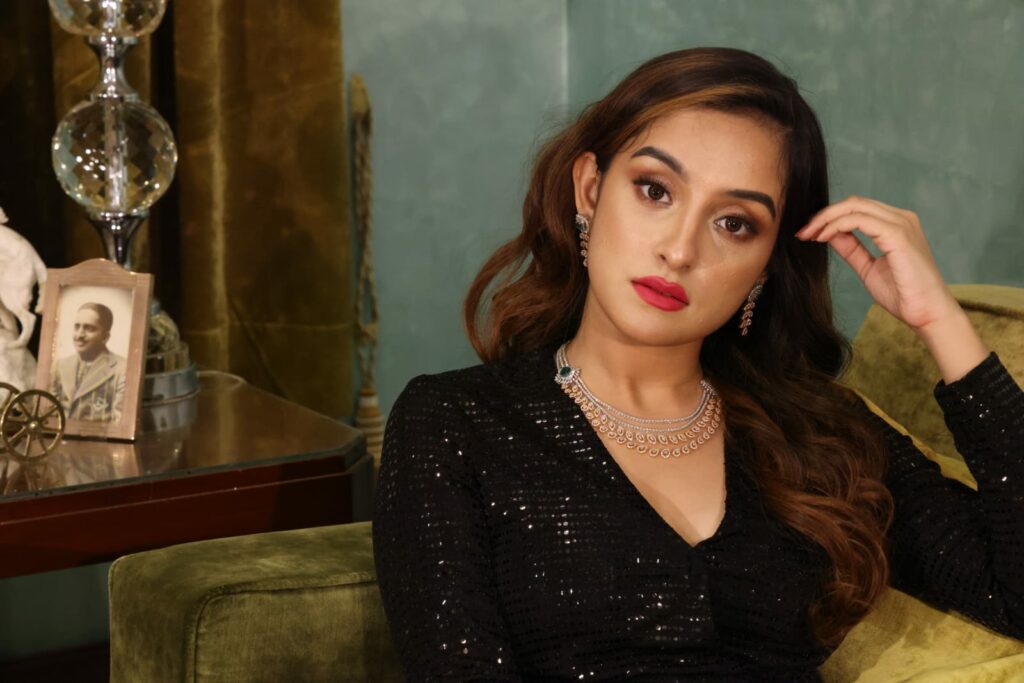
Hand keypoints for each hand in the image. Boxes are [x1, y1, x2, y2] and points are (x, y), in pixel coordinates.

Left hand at [795, 195, 958, 330]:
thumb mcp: (868, 268)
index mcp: (896, 224)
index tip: (808, 234)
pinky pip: (859, 220)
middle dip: (823, 215)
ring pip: (855, 207)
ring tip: (809, 235)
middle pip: (854, 203)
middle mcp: (901, 218)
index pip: (857, 209)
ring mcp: (901, 224)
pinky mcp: (898, 234)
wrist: (927, 313)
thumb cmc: (903, 294)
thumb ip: (851, 249)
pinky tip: (824, 238)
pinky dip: (837, 226)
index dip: (829, 217)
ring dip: (826, 219)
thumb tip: (829, 234)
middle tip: (803, 233)